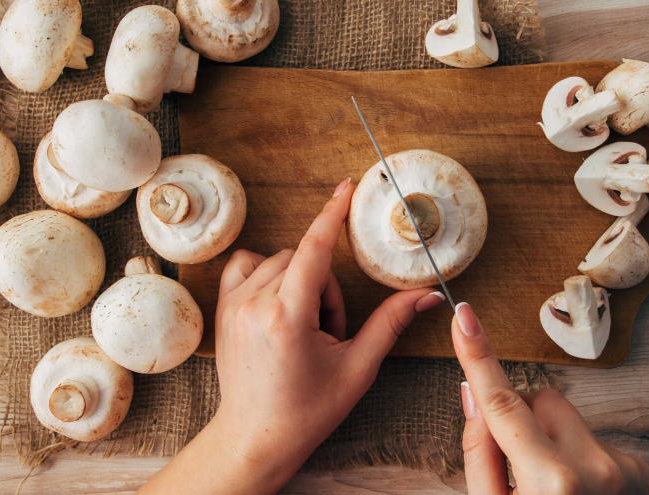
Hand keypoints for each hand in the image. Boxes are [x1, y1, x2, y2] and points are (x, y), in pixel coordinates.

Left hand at [140, 178, 444, 494]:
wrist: (255, 437)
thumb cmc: (306, 410)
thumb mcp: (357, 368)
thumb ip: (391, 323)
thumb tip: (427, 294)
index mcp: (287, 318)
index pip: (313, 249)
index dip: (333, 214)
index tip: (347, 187)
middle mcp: (253, 305)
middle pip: (303, 258)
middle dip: (326, 287)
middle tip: (330, 331)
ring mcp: (232, 305)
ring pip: (279, 261)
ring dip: (300, 283)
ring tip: (304, 327)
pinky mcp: (222, 308)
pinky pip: (247, 265)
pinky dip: (268, 274)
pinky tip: (279, 304)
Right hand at [453, 303, 648, 494]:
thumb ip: (480, 454)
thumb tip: (475, 397)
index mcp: (550, 482)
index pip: (503, 403)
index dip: (478, 356)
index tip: (465, 317)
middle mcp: (593, 467)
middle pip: (540, 401)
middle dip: (520, 420)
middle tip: (514, 467)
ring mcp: (622, 467)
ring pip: (567, 418)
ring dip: (551, 442)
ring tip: (552, 491)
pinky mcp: (639, 469)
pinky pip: (593, 439)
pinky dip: (578, 459)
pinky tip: (578, 494)